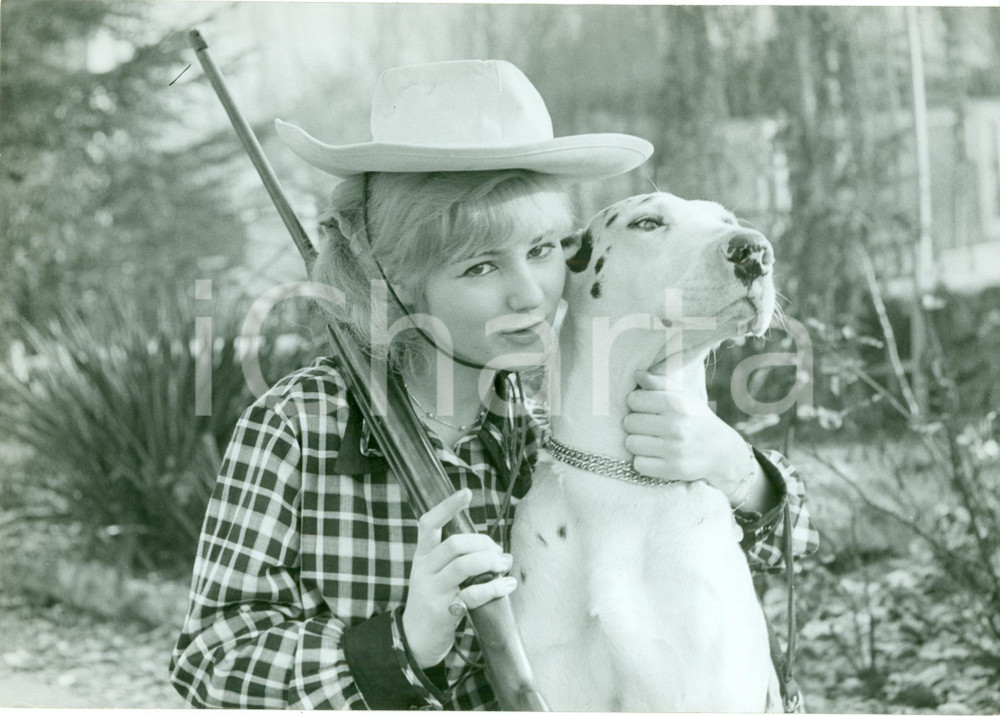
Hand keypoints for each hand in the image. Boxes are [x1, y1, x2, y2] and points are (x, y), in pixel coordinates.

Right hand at [402, 489, 516, 668]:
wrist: (415, 639)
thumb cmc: (433, 601)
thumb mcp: (435, 575)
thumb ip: (456, 558)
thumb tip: (494, 547)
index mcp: (422, 556)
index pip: (428, 524)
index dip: (447, 506)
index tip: (466, 492)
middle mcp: (424, 570)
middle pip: (454, 543)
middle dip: (483, 543)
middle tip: (498, 552)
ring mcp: (432, 591)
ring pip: (464, 565)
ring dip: (490, 561)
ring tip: (504, 564)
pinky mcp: (444, 611)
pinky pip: (473, 594)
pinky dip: (494, 587)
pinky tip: (507, 585)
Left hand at [622, 370, 756, 501]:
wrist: (722, 452)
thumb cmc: (696, 419)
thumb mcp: (683, 396)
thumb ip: (659, 383)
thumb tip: (637, 374)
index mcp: (676, 404)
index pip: (634, 399)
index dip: (637, 404)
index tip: (647, 408)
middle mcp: (676, 426)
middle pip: (628, 422)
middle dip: (635, 424)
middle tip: (648, 427)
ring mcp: (674, 449)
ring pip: (630, 444)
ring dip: (637, 443)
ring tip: (650, 441)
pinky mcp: (673, 469)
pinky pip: (638, 464)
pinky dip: (643, 462)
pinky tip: (655, 456)